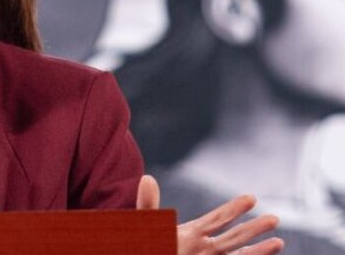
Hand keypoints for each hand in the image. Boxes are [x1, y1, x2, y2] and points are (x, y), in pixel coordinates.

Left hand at [136, 175, 284, 254]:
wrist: (146, 253)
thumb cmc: (147, 245)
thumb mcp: (148, 225)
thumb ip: (148, 204)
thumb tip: (146, 178)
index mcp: (192, 233)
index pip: (217, 218)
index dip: (233, 209)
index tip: (252, 198)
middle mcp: (204, 249)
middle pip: (234, 237)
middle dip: (253, 228)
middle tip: (275, 218)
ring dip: (257, 251)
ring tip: (279, 242)